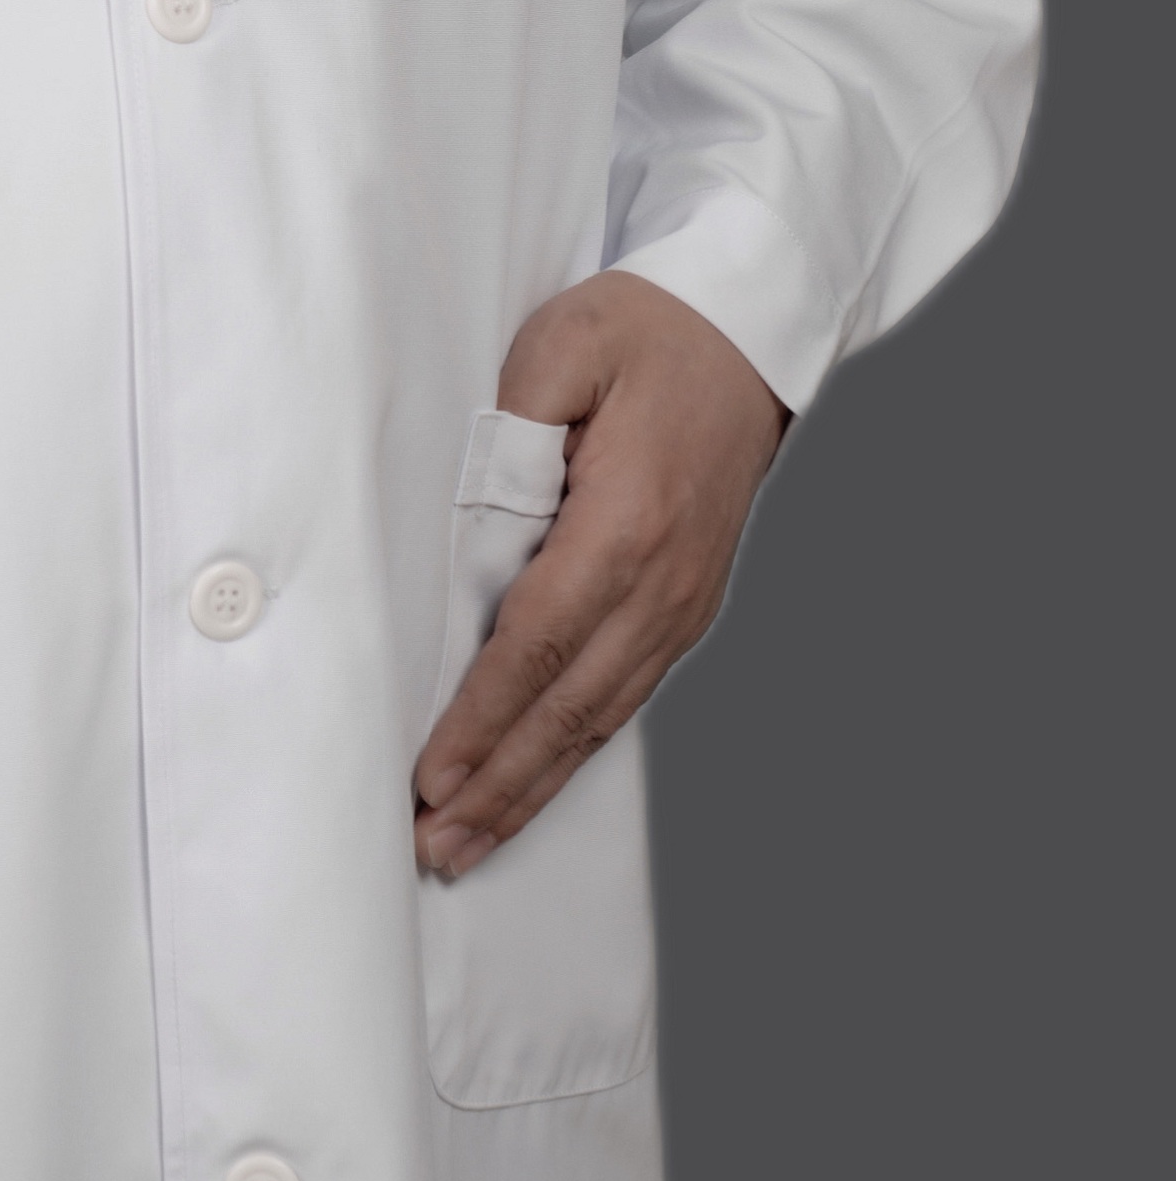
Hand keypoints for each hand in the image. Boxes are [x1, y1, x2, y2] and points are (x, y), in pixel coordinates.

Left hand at [413, 271, 788, 877]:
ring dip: (531, 788)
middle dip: (498, 788)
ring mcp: (683, 605)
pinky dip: (574, 753)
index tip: (431, 777)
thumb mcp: (564, 344)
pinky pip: (624, 698)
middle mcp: (664, 584)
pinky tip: (533, 786)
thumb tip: (475, 515)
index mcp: (628, 523)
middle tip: (433, 850)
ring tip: (467, 845)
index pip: (539, 644)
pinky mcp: (686, 609)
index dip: (483, 720)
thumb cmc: (648, 330)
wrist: (748, 333)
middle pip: (570, 708)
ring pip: (600, 720)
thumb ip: (511, 426)